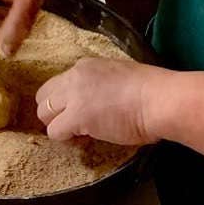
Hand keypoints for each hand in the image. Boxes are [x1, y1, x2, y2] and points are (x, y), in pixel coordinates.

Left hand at [35, 58, 168, 145]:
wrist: (159, 99)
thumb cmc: (152, 90)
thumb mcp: (120, 75)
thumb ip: (103, 84)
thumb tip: (100, 101)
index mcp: (86, 65)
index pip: (60, 82)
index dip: (67, 100)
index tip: (82, 110)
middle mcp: (74, 76)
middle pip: (44, 96)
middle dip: (54, 112)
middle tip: (73, 124)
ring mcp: (73, 96)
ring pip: (44, 113)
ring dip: (58, 125)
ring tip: (79, 133)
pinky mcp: (77, 117)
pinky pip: (55, 131)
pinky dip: (66, 138)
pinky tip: (84, 139)